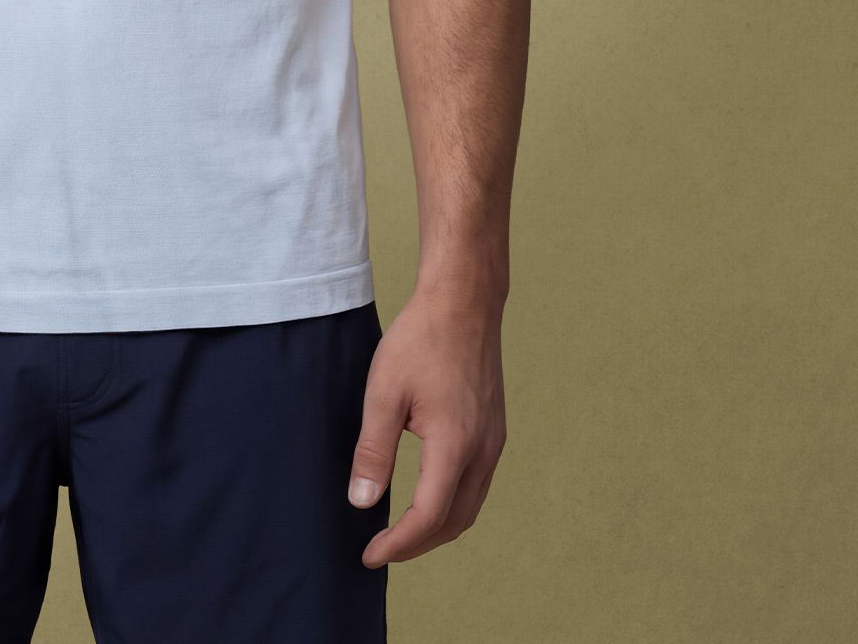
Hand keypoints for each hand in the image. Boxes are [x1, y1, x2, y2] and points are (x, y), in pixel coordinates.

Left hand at [346, 286, 507, 567]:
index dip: (399, 544)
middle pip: (455, 522)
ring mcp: (494, 441)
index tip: (369, 555)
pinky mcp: (495, 430)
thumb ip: (373, 450)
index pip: (428, 517)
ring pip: (470, 506)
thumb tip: (362, 502)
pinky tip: (429, 495)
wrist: (463, 302)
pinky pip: (477, 484)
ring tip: (402, 531)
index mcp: (455, 445)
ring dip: (438, 527)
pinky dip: (452, 503)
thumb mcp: (383, 392)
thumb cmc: (420, 340)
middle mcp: (483, 451)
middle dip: (418, 544)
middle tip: (382, 549)